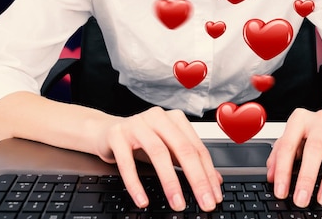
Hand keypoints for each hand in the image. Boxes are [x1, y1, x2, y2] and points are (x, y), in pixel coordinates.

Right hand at [96, 106, 223, 211]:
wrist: (105, 131)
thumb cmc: (141, 141)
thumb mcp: (168, 149)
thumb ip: (191, 161)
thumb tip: (215, 181)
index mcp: (175, 119)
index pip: (197, 148)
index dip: (208, 173)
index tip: (214, 195)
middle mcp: (158, 117)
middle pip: (183, 149)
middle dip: (196, 179)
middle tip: (204, 202)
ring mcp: (137, 124)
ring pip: (158, 153)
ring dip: (170, 182)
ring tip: (177, 203)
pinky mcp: (117, 135)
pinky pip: (127, 162)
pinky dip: (136, 184)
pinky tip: (143, 200)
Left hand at [265, 107, 321, 206]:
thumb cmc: (314, 131)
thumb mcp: (294, 137)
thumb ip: (280, 155)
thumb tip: (272, 176)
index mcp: (300, 119)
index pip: (288, 145)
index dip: (283, 170)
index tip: (281, 191)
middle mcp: (321, 120)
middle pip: (314, 148)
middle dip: (307, 177)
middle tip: (301, 199)